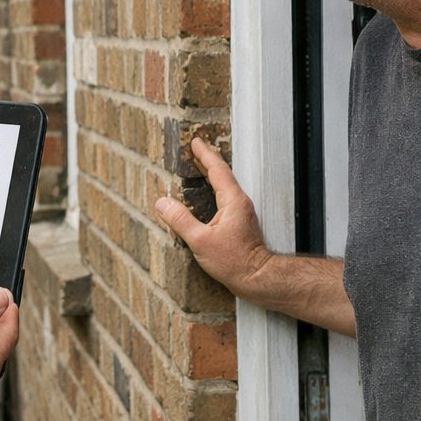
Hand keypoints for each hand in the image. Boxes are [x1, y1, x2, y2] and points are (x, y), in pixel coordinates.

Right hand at [154, 138, 355, 336]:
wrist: (258, 279)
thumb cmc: (234, 262)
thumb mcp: (200, 241)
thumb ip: (180, 220)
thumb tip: (162, 202)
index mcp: (233, 201)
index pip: (217, 170)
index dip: (204, 155)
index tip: (195, 141)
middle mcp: (240, 202)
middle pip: (222, 174)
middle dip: (206, 160)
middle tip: (192, 149)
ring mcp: (241, 212)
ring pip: (223, 185)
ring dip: (210, 174)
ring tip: (196, 167)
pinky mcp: (239, 222)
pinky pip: (224, 197)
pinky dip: (212, 189)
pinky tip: (204, 195)